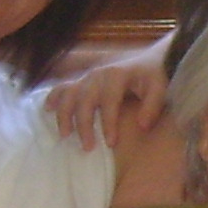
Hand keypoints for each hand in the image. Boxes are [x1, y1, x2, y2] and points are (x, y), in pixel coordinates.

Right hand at [47, 53, 168, 148]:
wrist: (149, 60)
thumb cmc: (153, 77)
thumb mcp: (159, 88)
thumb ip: (152, 106)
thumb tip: (143, 126)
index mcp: (117, 76)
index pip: (109, 101)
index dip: (108, 123)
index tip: (110, 143)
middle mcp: (98, 75)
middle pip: (84, 100)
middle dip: (83, 125)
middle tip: (87, 147)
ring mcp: (88, 77)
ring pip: (69, 93)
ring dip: (65, 114)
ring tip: (64, 135)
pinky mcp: (82, 80)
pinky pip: (63, 86)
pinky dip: (54, 97)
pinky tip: (48, 110)